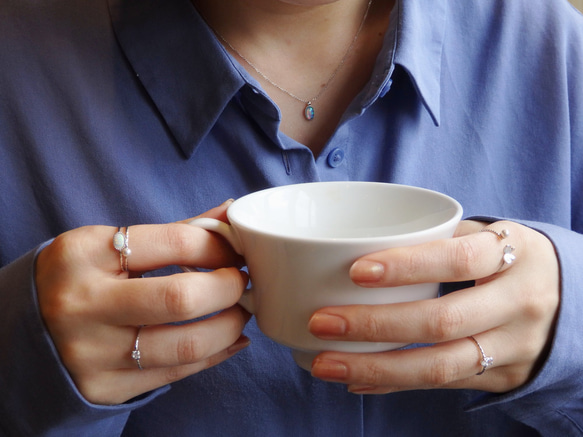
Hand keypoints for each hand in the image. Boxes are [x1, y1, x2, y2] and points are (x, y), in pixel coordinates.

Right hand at [36, 201, 249, 404]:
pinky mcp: (105, 386)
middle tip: (241, 281)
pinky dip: (217, 353)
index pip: (176, 242)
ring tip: (240, 310)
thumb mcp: (111, 244)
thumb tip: (231, 213)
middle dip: (229, 287)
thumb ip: (175, 231)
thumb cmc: (82, 277)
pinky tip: (231, 338)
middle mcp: (83, 304)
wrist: (27, 328)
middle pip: (182, 298)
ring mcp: (92, 352)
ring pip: (186, 344)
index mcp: (84, 253)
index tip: (235, 250)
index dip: (220, 246)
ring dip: (230, 324)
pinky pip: (178, 372)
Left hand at [308, 220, 559, 393]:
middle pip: (442, 321)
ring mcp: (515, 347)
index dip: (406, 266)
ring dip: (376, 367)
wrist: (569, 298)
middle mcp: (519, 303)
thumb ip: (437, 240)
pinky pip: (443, 384)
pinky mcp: (503, 377)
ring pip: (440, 366)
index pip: (459, 259)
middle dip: (376, 325)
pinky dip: (394, 383)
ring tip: (325, 364)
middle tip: (322, 322)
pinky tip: (357, 379)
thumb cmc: (508, 259)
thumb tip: (359, 252)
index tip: (355, 271)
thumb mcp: (487, 237)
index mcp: (514, 255)